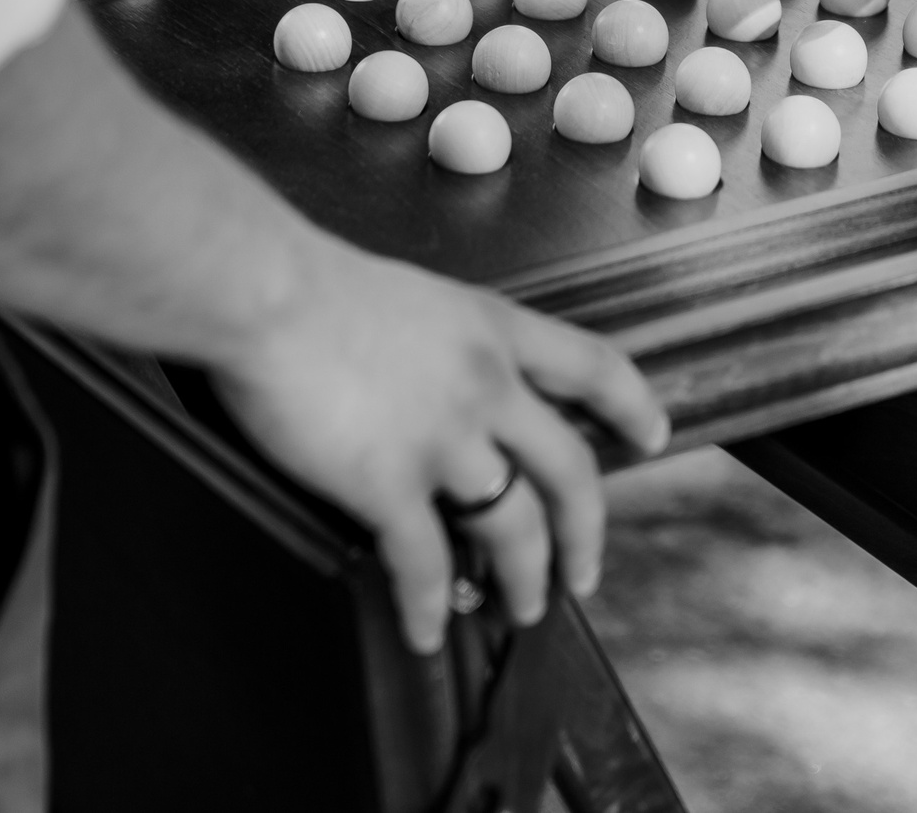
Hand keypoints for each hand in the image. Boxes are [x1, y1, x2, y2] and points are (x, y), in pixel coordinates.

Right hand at [212, 239, 668, 653]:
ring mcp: (445, 440)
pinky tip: (428, 632)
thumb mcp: (410, 298)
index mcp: (493, 330)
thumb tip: (431, 380)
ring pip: (514, 527)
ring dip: (523, 578)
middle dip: (586, 532)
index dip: (631, 405)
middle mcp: (487, 387)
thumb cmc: (309, 283)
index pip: (592, 367)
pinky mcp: (389, 484)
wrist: (264, 292)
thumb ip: (438, 344)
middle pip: (569, 471)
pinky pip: (427, 563)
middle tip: (584, 572)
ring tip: (519, 609)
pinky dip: (431, 606)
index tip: (652, 435)